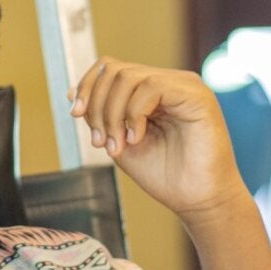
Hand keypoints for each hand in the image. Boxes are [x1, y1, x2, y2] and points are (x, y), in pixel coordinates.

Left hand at [69, 57, 247, 221]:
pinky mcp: (196, 95)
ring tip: (119, 145)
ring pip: (128, 77)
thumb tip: (72, 92)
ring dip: (113, 114)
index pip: (110, 69)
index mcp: (151, 91)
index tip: (75, 114)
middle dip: (97, 105)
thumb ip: (100, 116)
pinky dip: (134, 113)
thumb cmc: (165, 176)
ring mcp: (184, 85)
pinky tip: (137, 138)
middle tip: (101, 142)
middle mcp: (168, 82)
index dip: (87, 87)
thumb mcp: (119, 141)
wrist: (197, 200)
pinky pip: (152, 87)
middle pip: (114, 69)